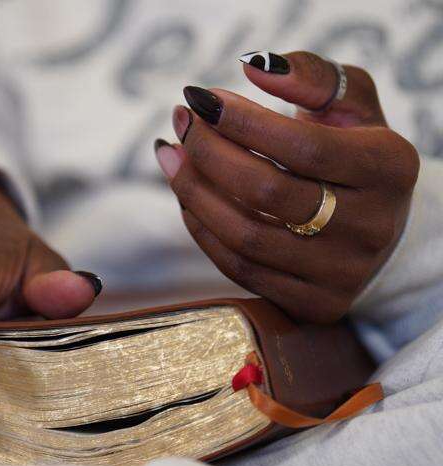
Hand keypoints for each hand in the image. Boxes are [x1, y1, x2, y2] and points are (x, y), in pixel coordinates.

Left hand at [155, 51, 419, 322]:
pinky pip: (239, 269)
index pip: (301, 146)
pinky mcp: (314, 305)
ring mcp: (342, 273)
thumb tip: (255, 67)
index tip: (198, 99)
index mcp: (388, 168)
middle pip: (266, 191)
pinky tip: (188, 197)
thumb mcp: (348, 104)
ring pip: (244, 235)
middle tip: (180, 124)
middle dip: (207, 152)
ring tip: (171, 155)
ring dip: (192, 191)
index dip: (240, 122)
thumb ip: (310, 76)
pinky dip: (202, 229)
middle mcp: (371, 226)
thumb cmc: (351, 150)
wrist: (374, 223)